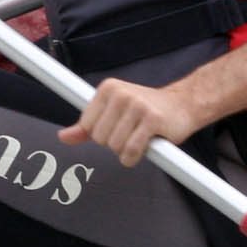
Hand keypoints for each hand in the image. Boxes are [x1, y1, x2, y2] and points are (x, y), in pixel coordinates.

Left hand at [59, 77, 209, 167]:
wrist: (182, 105)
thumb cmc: (146, 110)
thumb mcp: (113, 112)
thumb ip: (87, 126)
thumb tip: (63, 137)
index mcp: (108, 89)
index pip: (87, 125)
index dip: (101, 134)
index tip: (116, 128)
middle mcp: (121, 94)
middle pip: (99, 138)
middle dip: (114, 143)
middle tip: (130, 133)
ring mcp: (137, 106)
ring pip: (115, 146)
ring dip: (125, 151)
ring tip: (138, 138)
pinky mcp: (152, 120)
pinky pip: (130, 151)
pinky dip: (133, 157)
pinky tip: (142, 149)